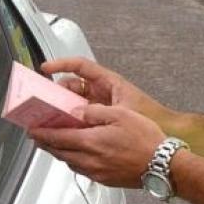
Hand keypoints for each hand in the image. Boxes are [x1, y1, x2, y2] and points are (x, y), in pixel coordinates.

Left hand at [30, 104, 165, 188]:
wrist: (163, 165)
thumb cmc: (146, 140)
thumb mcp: (120, 114)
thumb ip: (94, 112)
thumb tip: (77, 111)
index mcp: (91, 142)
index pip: (57, 138)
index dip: (41, 134)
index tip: (32, 130)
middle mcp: (90, 160)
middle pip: (59, 152)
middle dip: (46, 144)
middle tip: (38, 136)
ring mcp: (97, 172)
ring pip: (69, 162)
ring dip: (59, 152)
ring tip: (56, 144)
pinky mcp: (105, 180)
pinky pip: (82, 170)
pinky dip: (74, 161)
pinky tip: (78, 155)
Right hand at [41, 57, 170, 124]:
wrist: (160, 140)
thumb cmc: (150, 118)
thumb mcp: (122, 112)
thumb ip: (98, 112)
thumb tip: (76, 113)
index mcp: (108, 82)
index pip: (80, 66)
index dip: (61, 64)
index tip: (45, 68)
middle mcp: (102, 91)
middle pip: (72, 86)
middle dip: (56, 92)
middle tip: (43, 101)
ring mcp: (99, 105)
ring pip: (73, 102)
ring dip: (61, 108)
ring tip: (49, 117)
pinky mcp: (98, 119)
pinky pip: (78, 116)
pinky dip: (69, 120)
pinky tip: (63, 129)